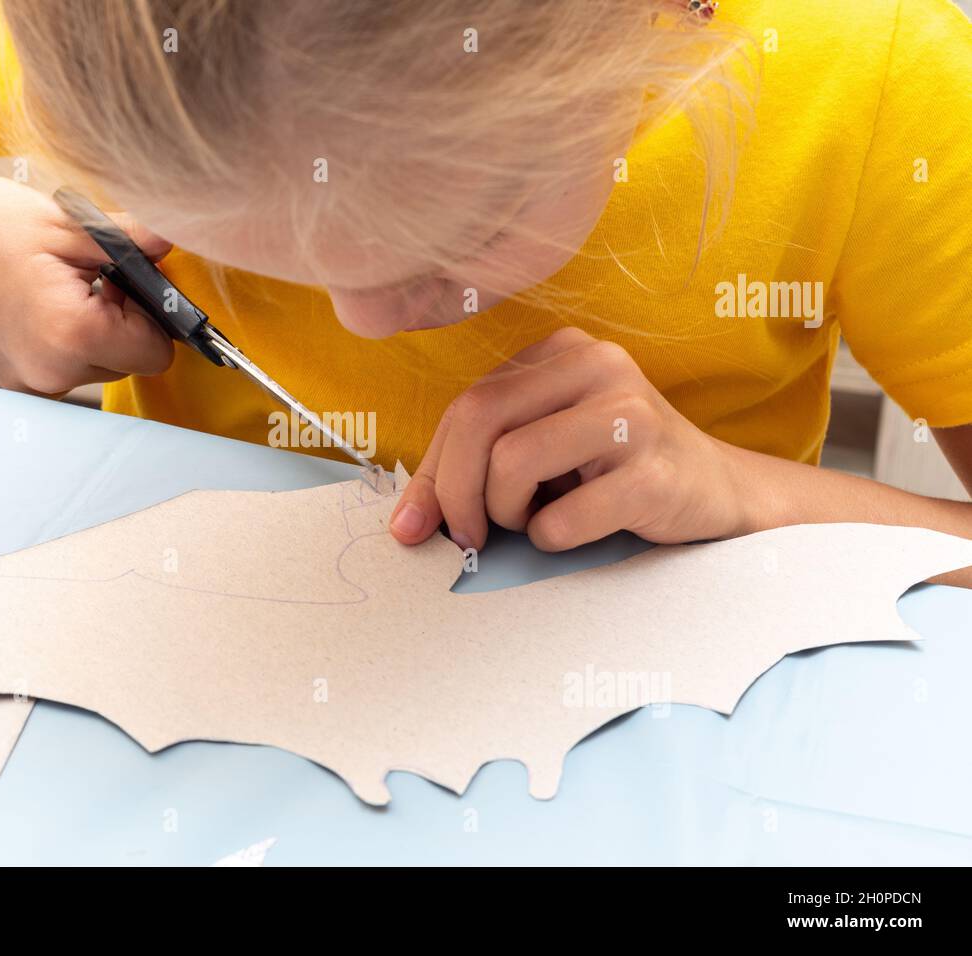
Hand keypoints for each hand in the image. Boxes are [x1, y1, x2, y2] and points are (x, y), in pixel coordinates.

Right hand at [0, 160, 174, 393]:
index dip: (152, 313)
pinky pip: (57, 369)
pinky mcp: (3, 382)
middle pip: (127, 363)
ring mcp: (21, 385)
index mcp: (71, 338)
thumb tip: (181, 239)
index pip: (158, 352)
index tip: (123, 278)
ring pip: (94, 368)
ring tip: (54, 286)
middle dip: (121, 321)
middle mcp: (47, 375)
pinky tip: (29, 304)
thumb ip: (135, 243)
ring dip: (89, 332)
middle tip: (88, 276)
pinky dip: (57, 341)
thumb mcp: (71, 224)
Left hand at [389, 327, 752, 551]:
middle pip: (478, 422)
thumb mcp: (537, 454)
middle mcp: (597, 365)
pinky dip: (554, 539)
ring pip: (513, 461)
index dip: (432, 471)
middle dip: (457, 494)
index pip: (466, 406)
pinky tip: (578, 529)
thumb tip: (405, 526)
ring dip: (509, 514)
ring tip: (536, 520)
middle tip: (472, 537)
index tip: (419, 525)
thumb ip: (470, 470)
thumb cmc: (611, 472)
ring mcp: (632, 412)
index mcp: (560, 352)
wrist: (717, 493)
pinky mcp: (656, 471)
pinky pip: (565, 517)